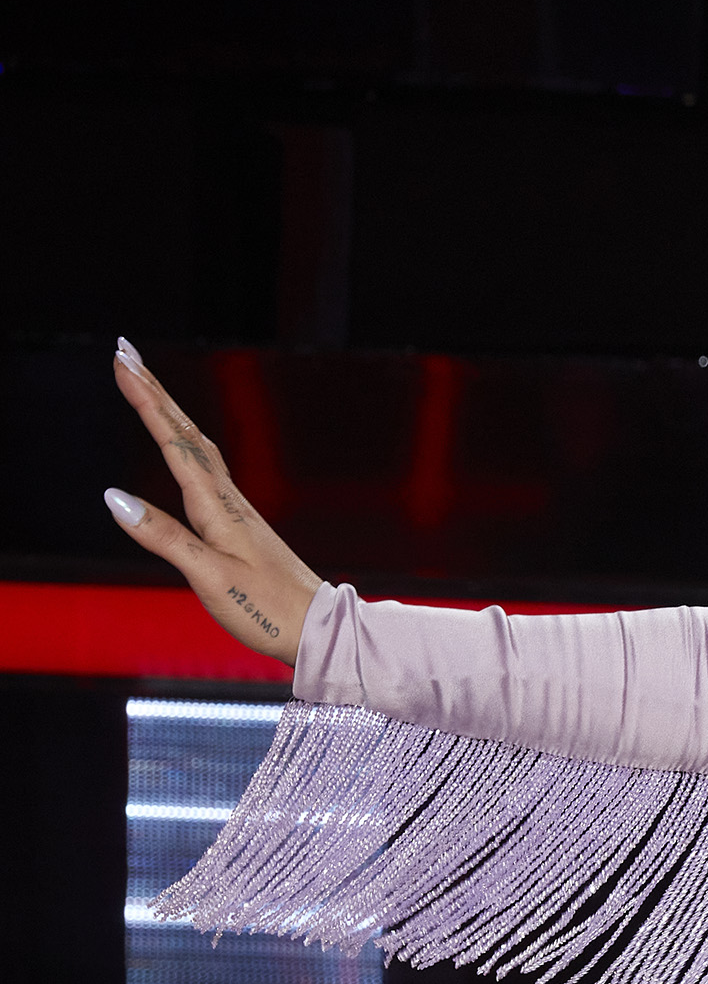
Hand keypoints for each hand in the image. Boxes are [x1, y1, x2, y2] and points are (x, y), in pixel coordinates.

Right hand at [102, 339, 322, 665]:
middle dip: (154, 392)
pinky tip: (184, 446)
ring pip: (197, 447)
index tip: (124, 361)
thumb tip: (114, 497)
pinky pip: (206, 469)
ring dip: (169, 413)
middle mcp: (227, 500)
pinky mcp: (241, 525)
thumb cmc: (266, 609)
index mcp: (216, 508)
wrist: (318, 630)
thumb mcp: (208, 576)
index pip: (174, 443)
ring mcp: (236, 510)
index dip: (147, 401)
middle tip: (126, 353)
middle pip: (185, 434)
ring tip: (145, 385)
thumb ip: (162, 536)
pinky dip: (186, 444)